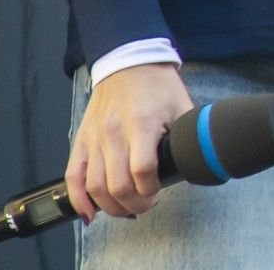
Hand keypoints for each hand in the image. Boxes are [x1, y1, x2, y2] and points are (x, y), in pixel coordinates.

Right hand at [65, 62, 193, 221]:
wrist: (128, 61)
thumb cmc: (158, 85)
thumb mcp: (182, 106)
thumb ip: (189, 134)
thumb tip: (200, 161)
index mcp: (142, 124)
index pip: (143, 171)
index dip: (152, 190)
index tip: (158, 193)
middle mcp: (114, 133)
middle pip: (117, 185)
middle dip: (134, 204)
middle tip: (146, 203)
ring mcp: (94, 138)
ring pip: (95, 187)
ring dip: (111, 207)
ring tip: (127, 208)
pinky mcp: (81, 140)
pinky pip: (73, 176)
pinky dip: (79, 200)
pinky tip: (90, 213)